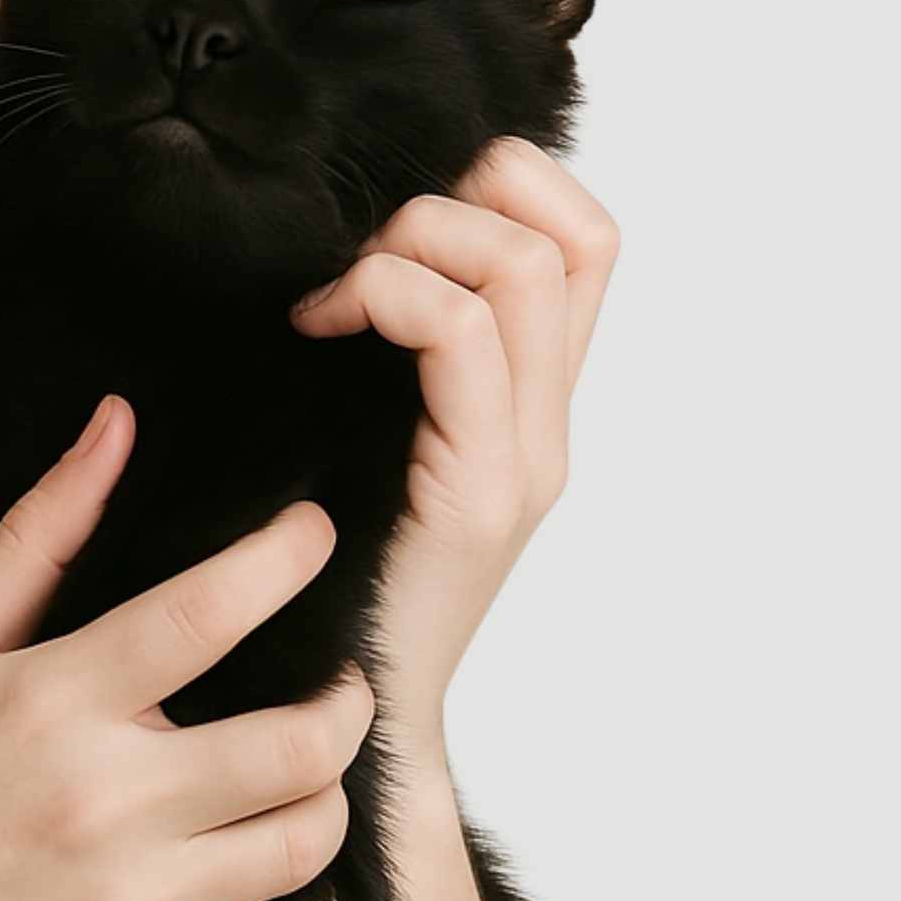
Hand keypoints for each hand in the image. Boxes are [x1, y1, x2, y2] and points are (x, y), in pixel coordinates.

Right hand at [0, 395, 380, 900]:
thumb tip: (116, 426)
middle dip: (346, 705)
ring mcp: (132, 900)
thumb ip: (37, 536)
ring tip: (302, 783)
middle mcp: (103, 798)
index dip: (285, 560)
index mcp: (53, 702)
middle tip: (338, 690)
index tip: (315, 538)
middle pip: (300, 740)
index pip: (206, 609)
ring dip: (326, 803)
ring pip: (307, 839)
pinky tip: (284, 889)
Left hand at [285, 137, 620, 749]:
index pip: (584, 236)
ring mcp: (526, 460)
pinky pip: (463, 338)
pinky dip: (389, 296)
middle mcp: (548, 425)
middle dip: (457, 191)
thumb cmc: (327, 576)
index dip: (504, 178)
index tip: (387, 210)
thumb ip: (378, 355)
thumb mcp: (355, 434)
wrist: (341, 722)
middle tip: (355, 240)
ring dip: (414, 239)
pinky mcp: (479, 494)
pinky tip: (317, 323)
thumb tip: (332, 236)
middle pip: (576, 232)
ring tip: (332, 288)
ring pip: (525, 267)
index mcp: (531, 403)